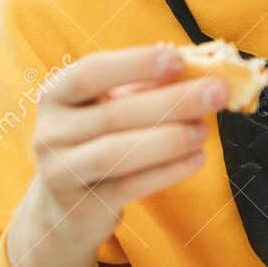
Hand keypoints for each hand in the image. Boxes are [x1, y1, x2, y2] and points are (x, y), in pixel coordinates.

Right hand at [6, 44, 230, 266]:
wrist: (64, 208)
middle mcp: (50, 132)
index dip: (135, 64)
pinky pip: (130, 186)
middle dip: (172, 101)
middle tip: (217, 92)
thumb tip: (198, 68)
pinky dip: (168, 171)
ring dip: (169, 139)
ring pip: (117, 152)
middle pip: (115, 113)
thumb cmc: (97, 143)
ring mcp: (61, 172)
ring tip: (204, 131)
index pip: (91, 72)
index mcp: (57, 95)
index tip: (178, 58)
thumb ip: (145, 89)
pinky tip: (197, 158)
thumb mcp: (109, 110)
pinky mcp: (82, 206)